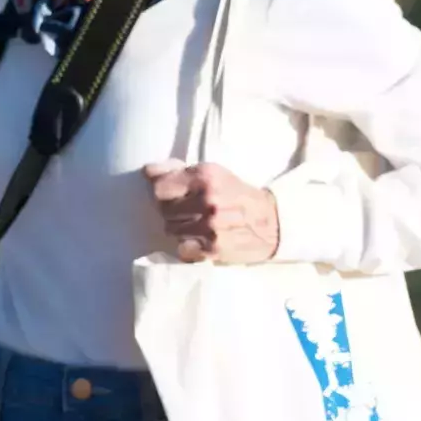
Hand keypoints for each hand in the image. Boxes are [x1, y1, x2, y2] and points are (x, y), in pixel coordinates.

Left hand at [142, 160, 279, 263]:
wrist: (273, 222)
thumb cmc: (237, 195)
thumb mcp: (213, 174)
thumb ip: (178, 172)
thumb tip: (147, 171)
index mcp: (205, 176)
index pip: (159, 187)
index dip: (162, 192)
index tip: (171, 196)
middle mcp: (207, 199)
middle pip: (163, 209)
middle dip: (171, 210)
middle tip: (187, 211)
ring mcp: (210, 225)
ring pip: (171, 229)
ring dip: (180, 228)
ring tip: (196, 225)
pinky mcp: (214, 248)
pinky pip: (182, 248)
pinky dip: (187, 246)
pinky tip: (199, 240)